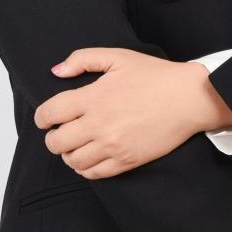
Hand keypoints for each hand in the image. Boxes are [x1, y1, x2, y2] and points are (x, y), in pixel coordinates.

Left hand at [34, 47, 212, 178]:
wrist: (190, 99)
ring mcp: (113, 146)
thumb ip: (83, 59)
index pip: (50, 113)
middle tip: (59, 132)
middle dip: (52, 137)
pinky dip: (85, 168)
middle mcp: (99, 124)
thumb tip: (56, 72)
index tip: (46, 117)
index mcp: (94, 97)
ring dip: (68, 154)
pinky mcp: (126, 161)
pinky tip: (90, 157)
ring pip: (72, 161)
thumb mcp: (118, 57)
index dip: (42, 117)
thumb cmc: (155, 76)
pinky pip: (94, 173)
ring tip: (75, 145)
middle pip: (56, 142)